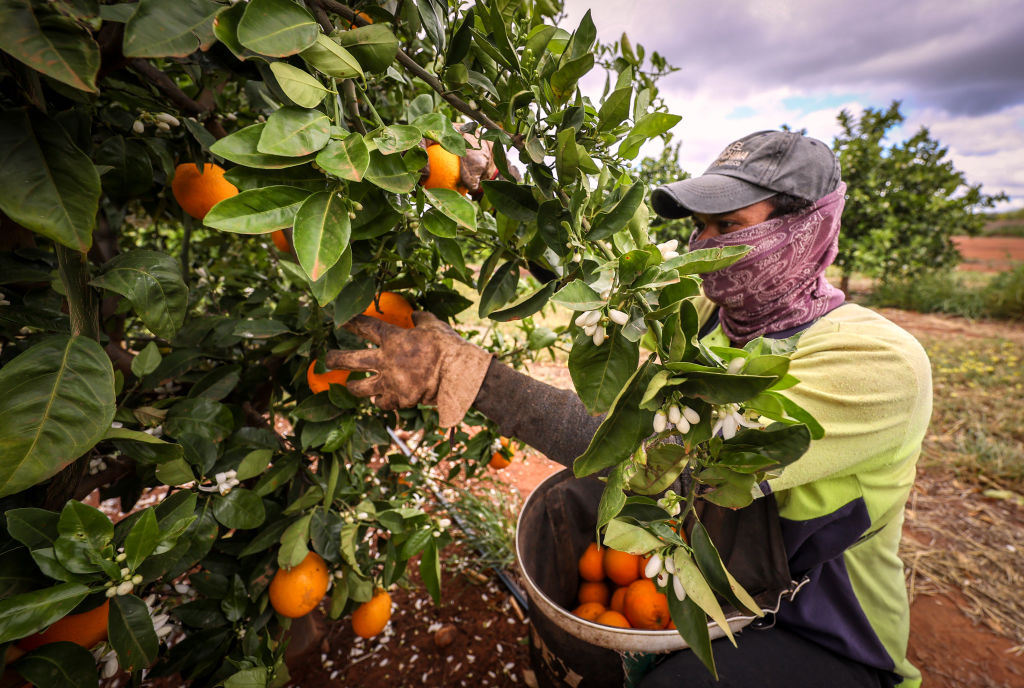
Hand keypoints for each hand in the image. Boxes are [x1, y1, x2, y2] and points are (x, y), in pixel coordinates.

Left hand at [325, 312, 491, 426]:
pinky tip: (379, 399)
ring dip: (354, 387)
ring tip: (350, 386)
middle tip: (327, 359)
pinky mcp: (398, 399)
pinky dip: (380, 400)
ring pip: (361, 387)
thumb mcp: (434, 326)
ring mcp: (390, 382)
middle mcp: (385, 361)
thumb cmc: (447, 347)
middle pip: (351, 360)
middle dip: (335, 359)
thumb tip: (415, 315)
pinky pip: (382, 402)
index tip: (341, 320)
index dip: (352, 322)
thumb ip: (421, 320)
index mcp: (393, 339)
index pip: (366, 327)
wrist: (457, 376)